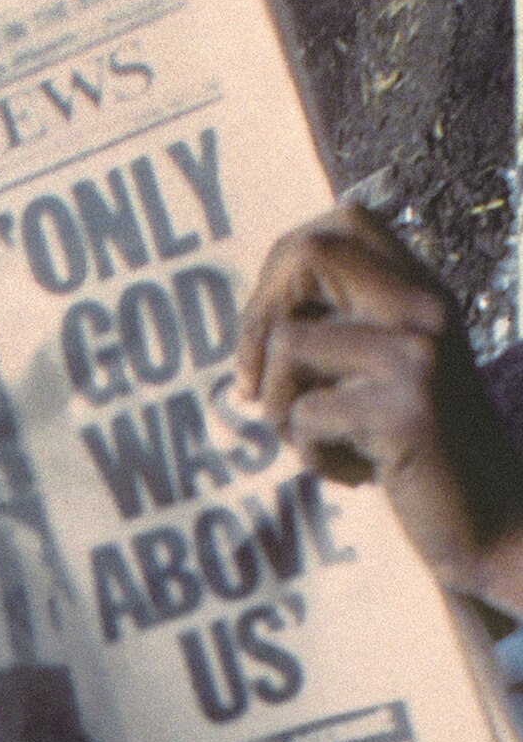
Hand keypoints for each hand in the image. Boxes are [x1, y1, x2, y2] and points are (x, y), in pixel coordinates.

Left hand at [237, 202, 522, 617]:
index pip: (339, 223)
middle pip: (307, 255)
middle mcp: (424, 306)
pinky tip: (353, 473)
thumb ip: (338, 339)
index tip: (264, 340)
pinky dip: (309, 456)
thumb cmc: (418, 455)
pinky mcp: (405, 410)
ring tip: (321, 443)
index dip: (279, 271)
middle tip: (251, 390)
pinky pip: (303, 418)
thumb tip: (251, 329)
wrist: (490, 518)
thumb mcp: (380, 380)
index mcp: (420, 291)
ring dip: (277, 411)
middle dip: (255, 325)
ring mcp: (418, 354)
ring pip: (287, 348)